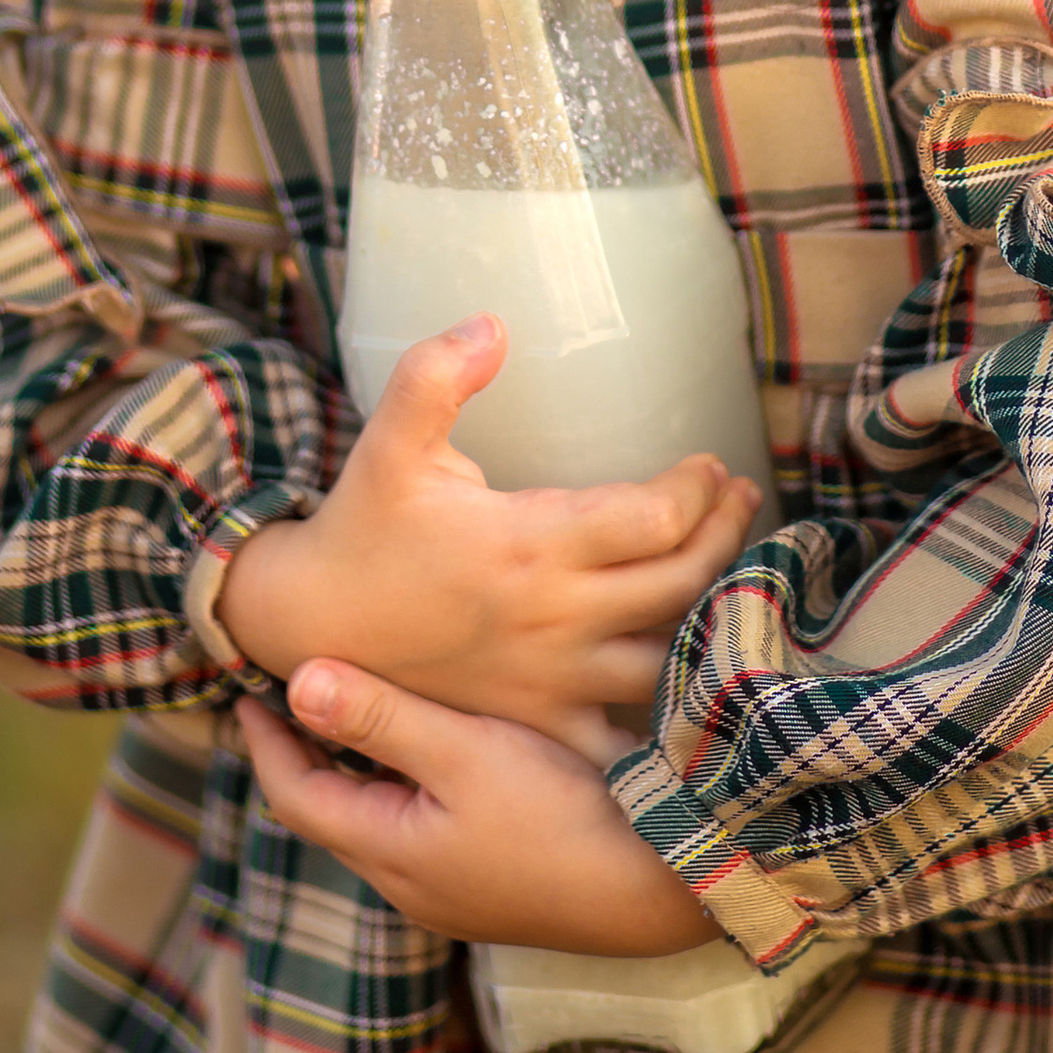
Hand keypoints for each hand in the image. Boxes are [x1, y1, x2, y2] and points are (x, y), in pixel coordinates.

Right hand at [218, 312, 761, 750]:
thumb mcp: (389, 440)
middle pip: (683, 582)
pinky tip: (691, 665)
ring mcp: (551, 679)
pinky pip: (630, 730)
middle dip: (727, 533)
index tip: (709, 464)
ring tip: (728, 567)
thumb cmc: (363, 524)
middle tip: (740, 497)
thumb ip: (435, 375)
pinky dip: (671, 703)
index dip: (698, 488)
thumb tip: (492, 322)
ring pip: (671, 655)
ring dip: (712, 610)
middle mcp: (553, 618)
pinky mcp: (540, 722)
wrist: (312, 625)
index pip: (655, 518)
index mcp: (530, 544)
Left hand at [237, 665, 718, 953]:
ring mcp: (457, 894)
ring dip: (361, 771)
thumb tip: (298, 682)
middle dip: (308, 754)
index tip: (247, 690)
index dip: (267, 741)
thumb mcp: (465, 752)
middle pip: (333, 813)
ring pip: (381, 824)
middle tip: (295, 692)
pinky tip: (440, 753)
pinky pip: (425, 834)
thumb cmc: (561, 814)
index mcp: (390, 854)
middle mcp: (412, 886)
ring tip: (360, 710)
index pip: (296, 794)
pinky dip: (409, 788)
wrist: (661, 886)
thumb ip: (381, 719)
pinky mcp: (498, 887)